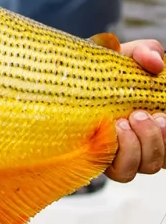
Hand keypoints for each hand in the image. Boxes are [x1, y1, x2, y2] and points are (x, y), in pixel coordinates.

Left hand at [105, 39, 165, 181]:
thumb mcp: (125, 55)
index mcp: (153, 119)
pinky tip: (109, 133)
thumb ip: (145, 52)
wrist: (65, 75)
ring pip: (144, 167)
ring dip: (137, 147)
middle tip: (139, 115)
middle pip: (162, 159)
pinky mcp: (100, 159)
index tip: (162, 116)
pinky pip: (119, 171)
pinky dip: (118, 155)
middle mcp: (141, 140)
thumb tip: (155, 61)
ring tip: (122, 123)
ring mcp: (122, 152)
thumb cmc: (100, 70)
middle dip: (155, 139)